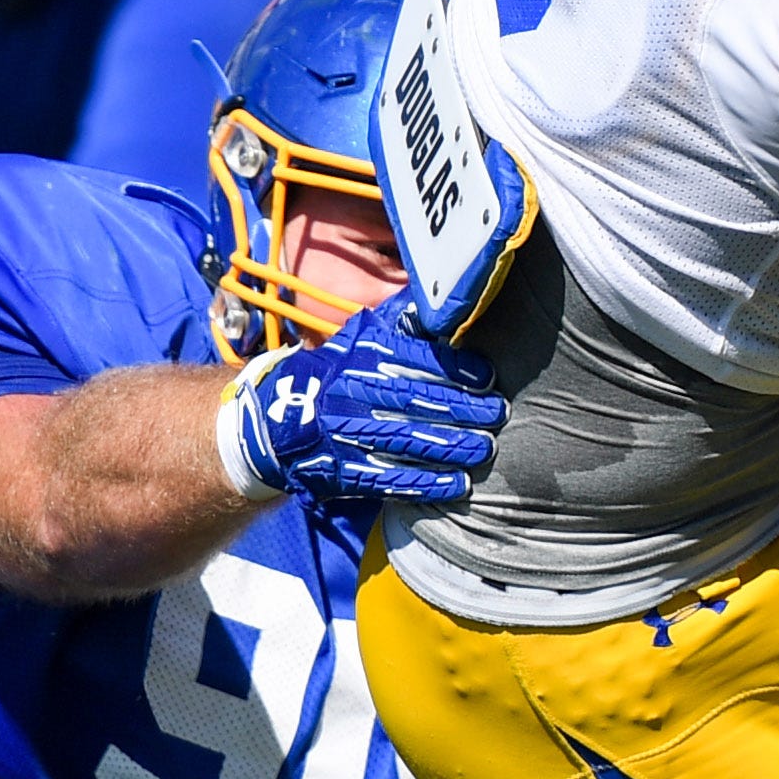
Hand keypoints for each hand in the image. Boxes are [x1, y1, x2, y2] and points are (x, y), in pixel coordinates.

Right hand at [219, 303, 505, 509]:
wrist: (278, 418)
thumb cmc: (340, 370)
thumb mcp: (365, 335)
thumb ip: (407, 319)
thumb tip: (451, 294)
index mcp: (363, 356)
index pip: (415, 359)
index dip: (455, 369)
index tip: (489, 378)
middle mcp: (354, 393)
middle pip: (416, 402)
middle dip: (464, 410)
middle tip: (499, 415)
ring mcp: (346, 435)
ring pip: (407, 441)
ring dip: (452, 447)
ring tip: (486, 449)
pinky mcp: (344, 471)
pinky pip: (390, 479)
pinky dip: (427, 483)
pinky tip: (458, 484)